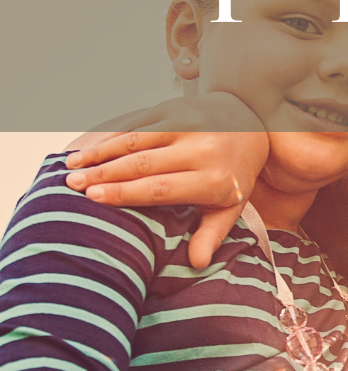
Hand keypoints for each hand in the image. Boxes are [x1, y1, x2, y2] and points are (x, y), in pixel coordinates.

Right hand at [65, 92, 268, 268]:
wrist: (252, 124)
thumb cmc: (233, 173)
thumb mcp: (230, 206)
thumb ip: (212, 234)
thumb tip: (198, 263)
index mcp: (213, 178)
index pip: (161, 188)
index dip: (125, 192)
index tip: (94, 199)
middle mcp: (202, 148)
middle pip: (144, 164)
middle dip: (104, 175)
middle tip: (72, 185)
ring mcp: (190, 123)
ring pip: (137, 139)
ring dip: (101, 152)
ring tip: (72, 166)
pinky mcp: (178, 107)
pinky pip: (140, 122)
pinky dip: (112, 136)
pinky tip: (90, 148)